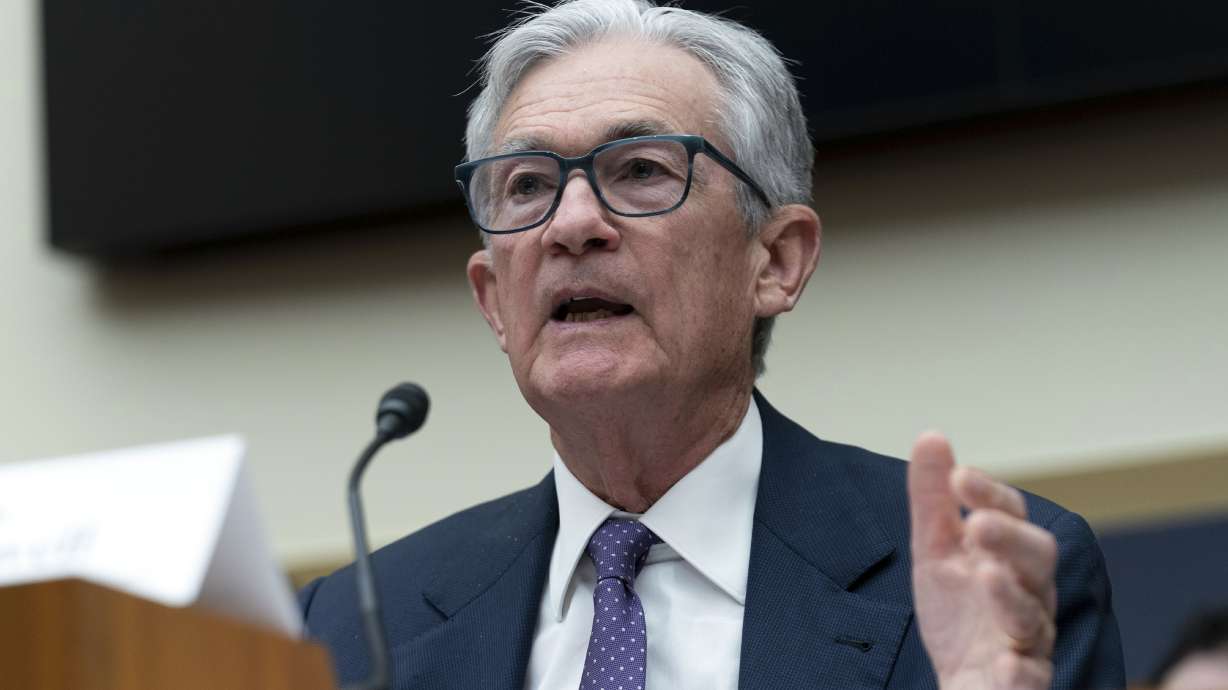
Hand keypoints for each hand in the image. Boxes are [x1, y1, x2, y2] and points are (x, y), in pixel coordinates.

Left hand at [908, 431, 1058, 689]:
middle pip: (1038, 557)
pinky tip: (1007, 664)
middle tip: (978, 524)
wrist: (963, 679)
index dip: (990, 493)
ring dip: (1011, 595)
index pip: (1011, 513)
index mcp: (1007, 555)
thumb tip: (931, 436)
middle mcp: (1028, 590)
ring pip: (1035, 615)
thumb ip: (933, 499)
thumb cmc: (959, 612)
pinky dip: (1020, 670)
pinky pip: (1030, 676)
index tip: (959, 476)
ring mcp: (1028, 636)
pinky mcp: (1023, 679)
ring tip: (986, 575)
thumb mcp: (935, 550)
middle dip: (1010, 538)